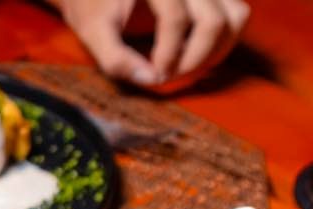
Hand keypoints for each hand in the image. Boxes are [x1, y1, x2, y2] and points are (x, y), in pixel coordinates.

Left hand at [60, 0, 248, 89]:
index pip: (175, 18)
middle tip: (168, 78)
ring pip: (236, 16)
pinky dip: (223, 41)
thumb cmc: (93, 4)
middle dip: (192, 59)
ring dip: (215, 52)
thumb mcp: (92, 31)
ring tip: (183, 69)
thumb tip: (150, 81)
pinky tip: (195, 56)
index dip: (167, 55)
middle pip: (213, 21)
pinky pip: (237, 14)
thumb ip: (115, 58)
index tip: (154, 77)